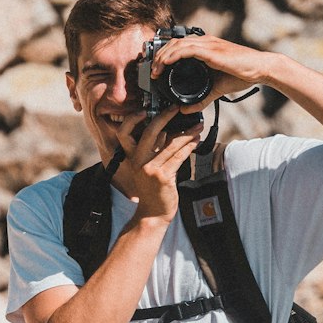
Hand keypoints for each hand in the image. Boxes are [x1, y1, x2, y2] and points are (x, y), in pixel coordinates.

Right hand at [113, 103, 204, 222]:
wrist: (152, 214)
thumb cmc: (151, 191)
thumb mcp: (146, 168)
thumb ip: (152, 150)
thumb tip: (165, 130)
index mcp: (131, 158)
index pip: (124, 133)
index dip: (132, 120)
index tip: (144, 110)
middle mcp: (138, 161)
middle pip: (148, 132)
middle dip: (164, 117)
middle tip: (176, 108)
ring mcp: (150, 169)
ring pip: (170, 144)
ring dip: (186, 133)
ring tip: (197, 126)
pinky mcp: (163, 177)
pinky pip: (179, 156)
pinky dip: (189, 146)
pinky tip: (196, 140)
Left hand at [151, 34, 267, 100]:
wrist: (259, 69)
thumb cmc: (242, 74)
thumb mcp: (216, 89)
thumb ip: (202, 98)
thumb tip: (185, 109)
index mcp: (205, 47)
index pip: (178, 46)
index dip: (164, 55)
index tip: (156, 69)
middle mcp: (204, 42)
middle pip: (173, 43)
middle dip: (159, 56)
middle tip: (151, 71)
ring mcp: (207, 44)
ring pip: (176, 45)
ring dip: (162, 57)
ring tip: (155, 71)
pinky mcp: (211, 50)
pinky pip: (186, 49)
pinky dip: (172, 56)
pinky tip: (165, 64)